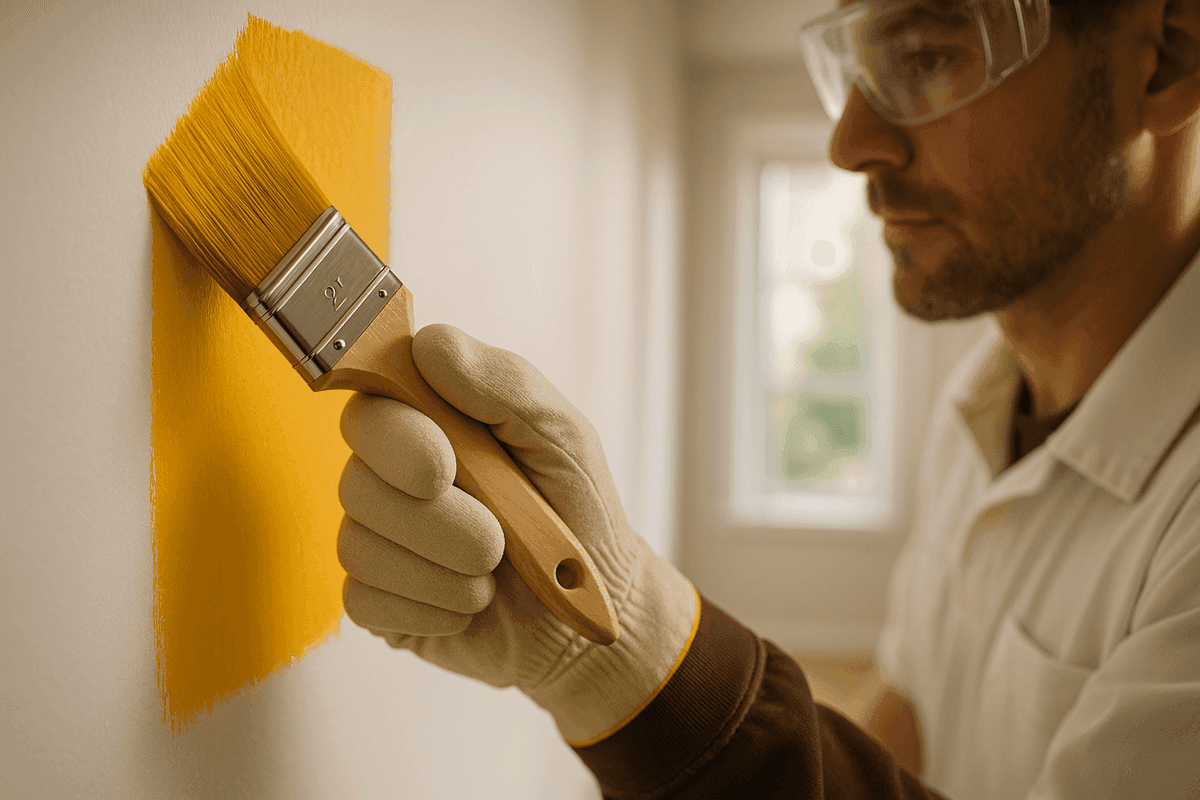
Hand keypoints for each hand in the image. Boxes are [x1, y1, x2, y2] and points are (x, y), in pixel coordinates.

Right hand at [336, 324, 697, 742]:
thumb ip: (503, 384)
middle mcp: (392, 473)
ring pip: (361, 543)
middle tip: (497, 539)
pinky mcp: (376, 599)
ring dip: (447, 567)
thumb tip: (430, 345)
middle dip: (438, 517)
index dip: (398, 436)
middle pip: (357, 478)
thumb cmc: (579, 514)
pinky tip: (470, 606)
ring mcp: (379, 537)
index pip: (373, 399)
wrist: (592, 614)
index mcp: (431, 421)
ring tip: (495, 573)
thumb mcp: (561, 436)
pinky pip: (366, 600)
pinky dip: (433, 607)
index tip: (445, 465)